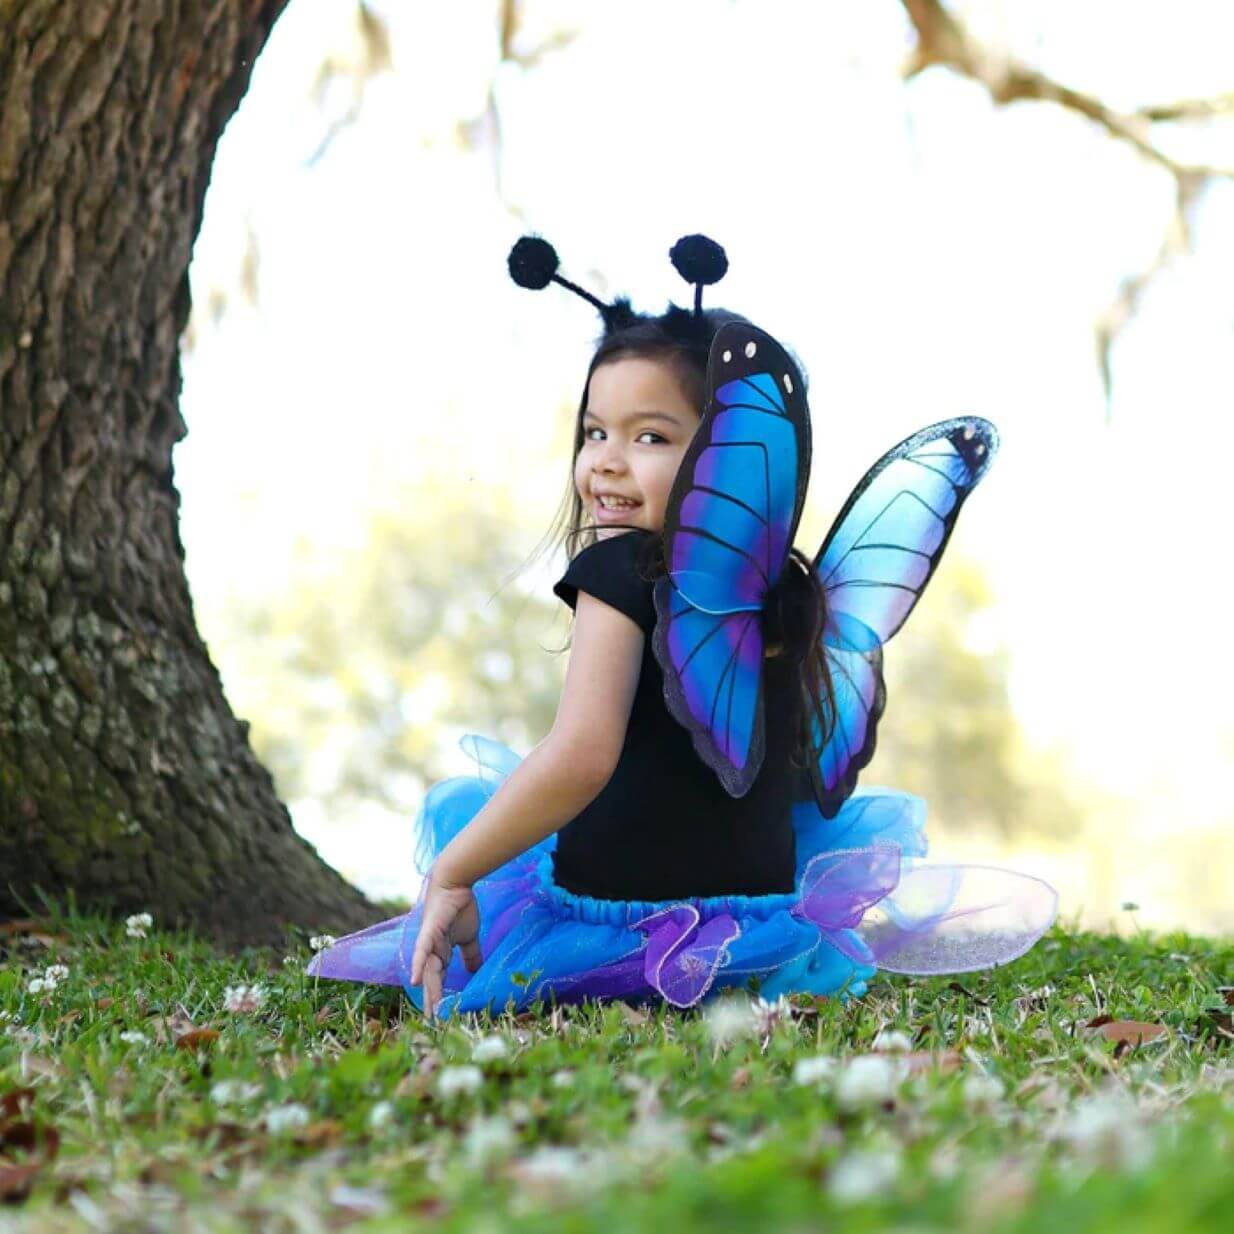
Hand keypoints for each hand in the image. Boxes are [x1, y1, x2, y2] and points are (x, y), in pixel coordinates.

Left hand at [409, 869, 481, 1018]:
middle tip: (435, 1024)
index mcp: (440, 953)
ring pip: (427, 972)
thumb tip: (477, 971)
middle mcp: (430, 952)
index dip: (440, 997)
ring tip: (431, 1011)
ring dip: (429, 992)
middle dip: (432, 1002)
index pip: (439, 980)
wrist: (455, 883)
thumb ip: (471, 954)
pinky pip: (421, 952)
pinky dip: (417, 965)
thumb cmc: (460, 907)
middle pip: (430, 981)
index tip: (443, 1017)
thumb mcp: (469, 936)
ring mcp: (427, 943)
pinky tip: (414, 981)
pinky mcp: (427, 933)